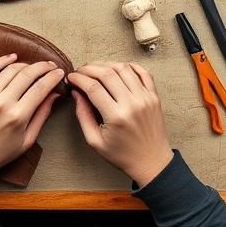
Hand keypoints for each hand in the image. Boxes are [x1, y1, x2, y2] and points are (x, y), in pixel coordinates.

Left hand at [0, 53, 63, 179]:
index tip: (60, 73)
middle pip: (28, 74)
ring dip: (26, 64)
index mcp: (17, 116)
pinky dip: (2, 60)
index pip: (41, 88)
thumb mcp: (27, 141)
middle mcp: (2, 103)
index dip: (53, 77)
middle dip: (43, 67)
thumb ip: (42, 115)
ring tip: (35, 65)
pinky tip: (12, 57)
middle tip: (51, 66)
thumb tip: (53, 95)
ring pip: (10, 70)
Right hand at [69, 62, 172, 186]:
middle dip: (89, 68)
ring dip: (107, 64)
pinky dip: (131, 66)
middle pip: (107, 73)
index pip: (93, 87)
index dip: (79, 79)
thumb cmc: (122, 154)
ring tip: (96, 69)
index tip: (72, 77)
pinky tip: (119, 66)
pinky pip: (144, 73)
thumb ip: (83, 115)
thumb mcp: (95, 140)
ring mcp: (145, 98)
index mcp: (116, 116)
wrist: (151, 162)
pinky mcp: (154, 97)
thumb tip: (77, 93)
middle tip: (80, 71)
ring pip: (124, 69)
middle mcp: (132, 104)